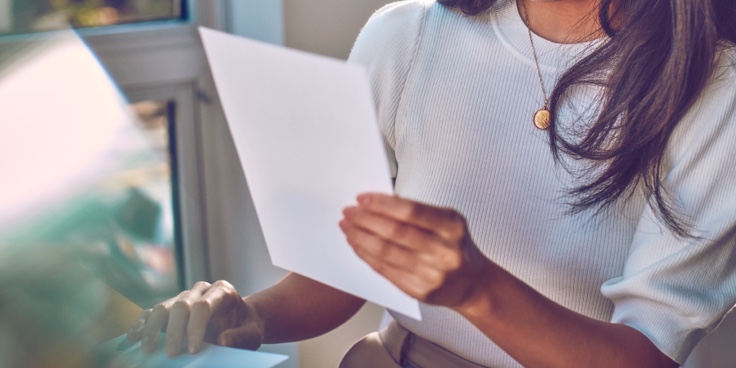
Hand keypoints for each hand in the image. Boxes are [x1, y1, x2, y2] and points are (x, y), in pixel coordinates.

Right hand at [126, 280, 263, 356]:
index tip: (193, 350)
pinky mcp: (172, 308)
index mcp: (223, 291)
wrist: (240, 321)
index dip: (196, 327)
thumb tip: (223, 340)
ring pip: (163, 307)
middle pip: (182, 305)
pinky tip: (133, 338)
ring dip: (153, 328)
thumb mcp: (252, 333)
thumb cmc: (246, 327)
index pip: (204, 305)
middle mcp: (202, 290)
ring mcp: (184, 297)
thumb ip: (241, 337)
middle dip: (175, 331)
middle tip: (173, 354)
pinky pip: (152, 313)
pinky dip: (142, 324)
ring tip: (148, 349)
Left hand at [339, 193, 490, 308]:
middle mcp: (444, 251)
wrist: (472, 283)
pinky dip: (367, 256)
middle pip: (395, 231)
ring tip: (348, 228)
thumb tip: (378, 202)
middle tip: (350, 212)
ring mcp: (432, 274)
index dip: (382, 204)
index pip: (410, 211)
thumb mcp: (447, 221)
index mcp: (452, 227)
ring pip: (386, 252)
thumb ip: (417, 212)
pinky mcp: (419, 291)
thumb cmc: (455, 248)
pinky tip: (358, 246)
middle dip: (366, 219)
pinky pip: (385, 270)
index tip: (363, 199)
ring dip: (361, 237)